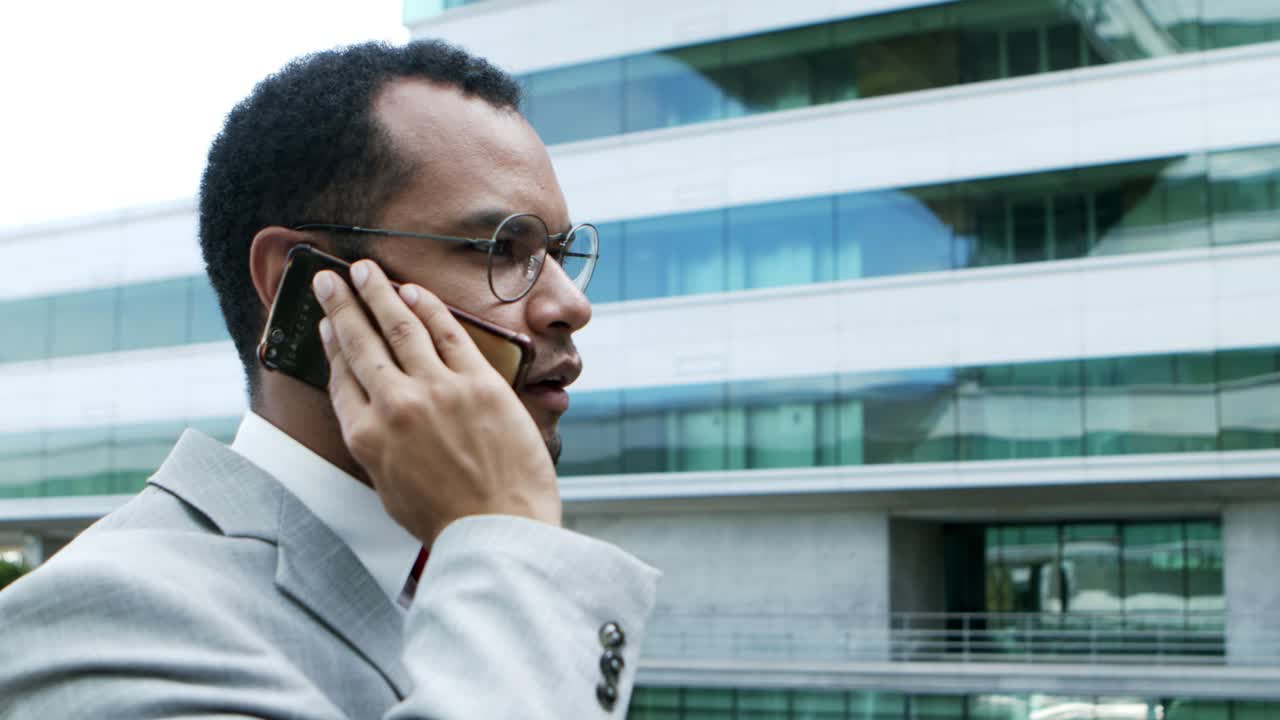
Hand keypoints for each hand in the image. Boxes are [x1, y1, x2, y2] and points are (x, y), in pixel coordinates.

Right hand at [312, 259, 560, 544]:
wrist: (498, 530)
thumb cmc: (448, 519)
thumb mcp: (390, 487)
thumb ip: (377, 444)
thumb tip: (374, 411)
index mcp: (366, 437)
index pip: (341, 377)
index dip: (331, 344)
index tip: (326, 324)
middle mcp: (394, 406)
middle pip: (360, 343)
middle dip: (341, 305)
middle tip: (329, 279)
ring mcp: (436, 390)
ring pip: (399, 326)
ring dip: (377, 292)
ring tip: (363, 269)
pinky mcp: (477, 382)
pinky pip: (447, 332)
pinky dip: (427, 306)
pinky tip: (412, 290)